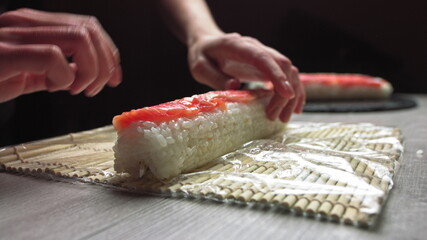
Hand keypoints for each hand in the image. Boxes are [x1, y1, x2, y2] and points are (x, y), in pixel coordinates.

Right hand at [0, 8, 120, 102]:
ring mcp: (14, 34)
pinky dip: (63, 77)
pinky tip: (51, 86)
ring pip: (80, 38)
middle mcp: (25, 22)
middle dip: (104, 65)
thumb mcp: (27, 73)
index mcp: (34, 25)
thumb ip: (56, 70)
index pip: (88, 27)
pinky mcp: (5, 52)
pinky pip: (53, 57)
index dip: (109, 54)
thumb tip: (84, 75)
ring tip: (73, 89)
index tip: (113, 79)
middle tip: (93, 89)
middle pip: (90, 30)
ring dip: (88, 71)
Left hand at [187, 33, 304, 121]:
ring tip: (283, 118)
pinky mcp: (269, 64)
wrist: (208, 43)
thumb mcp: (200, 67)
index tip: (287, 94)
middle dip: (284, 93)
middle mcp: (257, 47)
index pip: (263, 58)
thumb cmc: (202, 56)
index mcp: (238, 46)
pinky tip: (293, 108)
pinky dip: (294, 91)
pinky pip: (288, 75)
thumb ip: (215, 76)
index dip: (277, 75)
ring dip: (292, 95)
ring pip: (290, 71)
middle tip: (274, 117)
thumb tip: (234, 86)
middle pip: (282, 66)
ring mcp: (265, 55)